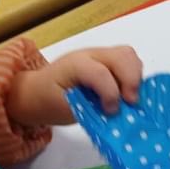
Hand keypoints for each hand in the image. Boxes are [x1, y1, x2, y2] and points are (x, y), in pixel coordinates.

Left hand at [6, 46, 142, 127]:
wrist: (35, 91)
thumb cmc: (47, 101)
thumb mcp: (64, 110)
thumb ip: (91, 110)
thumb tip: (116, 113)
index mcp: (75, 65)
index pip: (101, 73)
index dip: (111, 94)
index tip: (110, 112)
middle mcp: (90, 55)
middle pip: (122, 56)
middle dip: (131, 81)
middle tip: (129, 104)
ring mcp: (99, 56)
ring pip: (128, 55)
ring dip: (135, 77)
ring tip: (128, 98)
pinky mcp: (106, 62)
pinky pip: (128, 61)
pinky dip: (133, 76)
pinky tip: (127, 94)